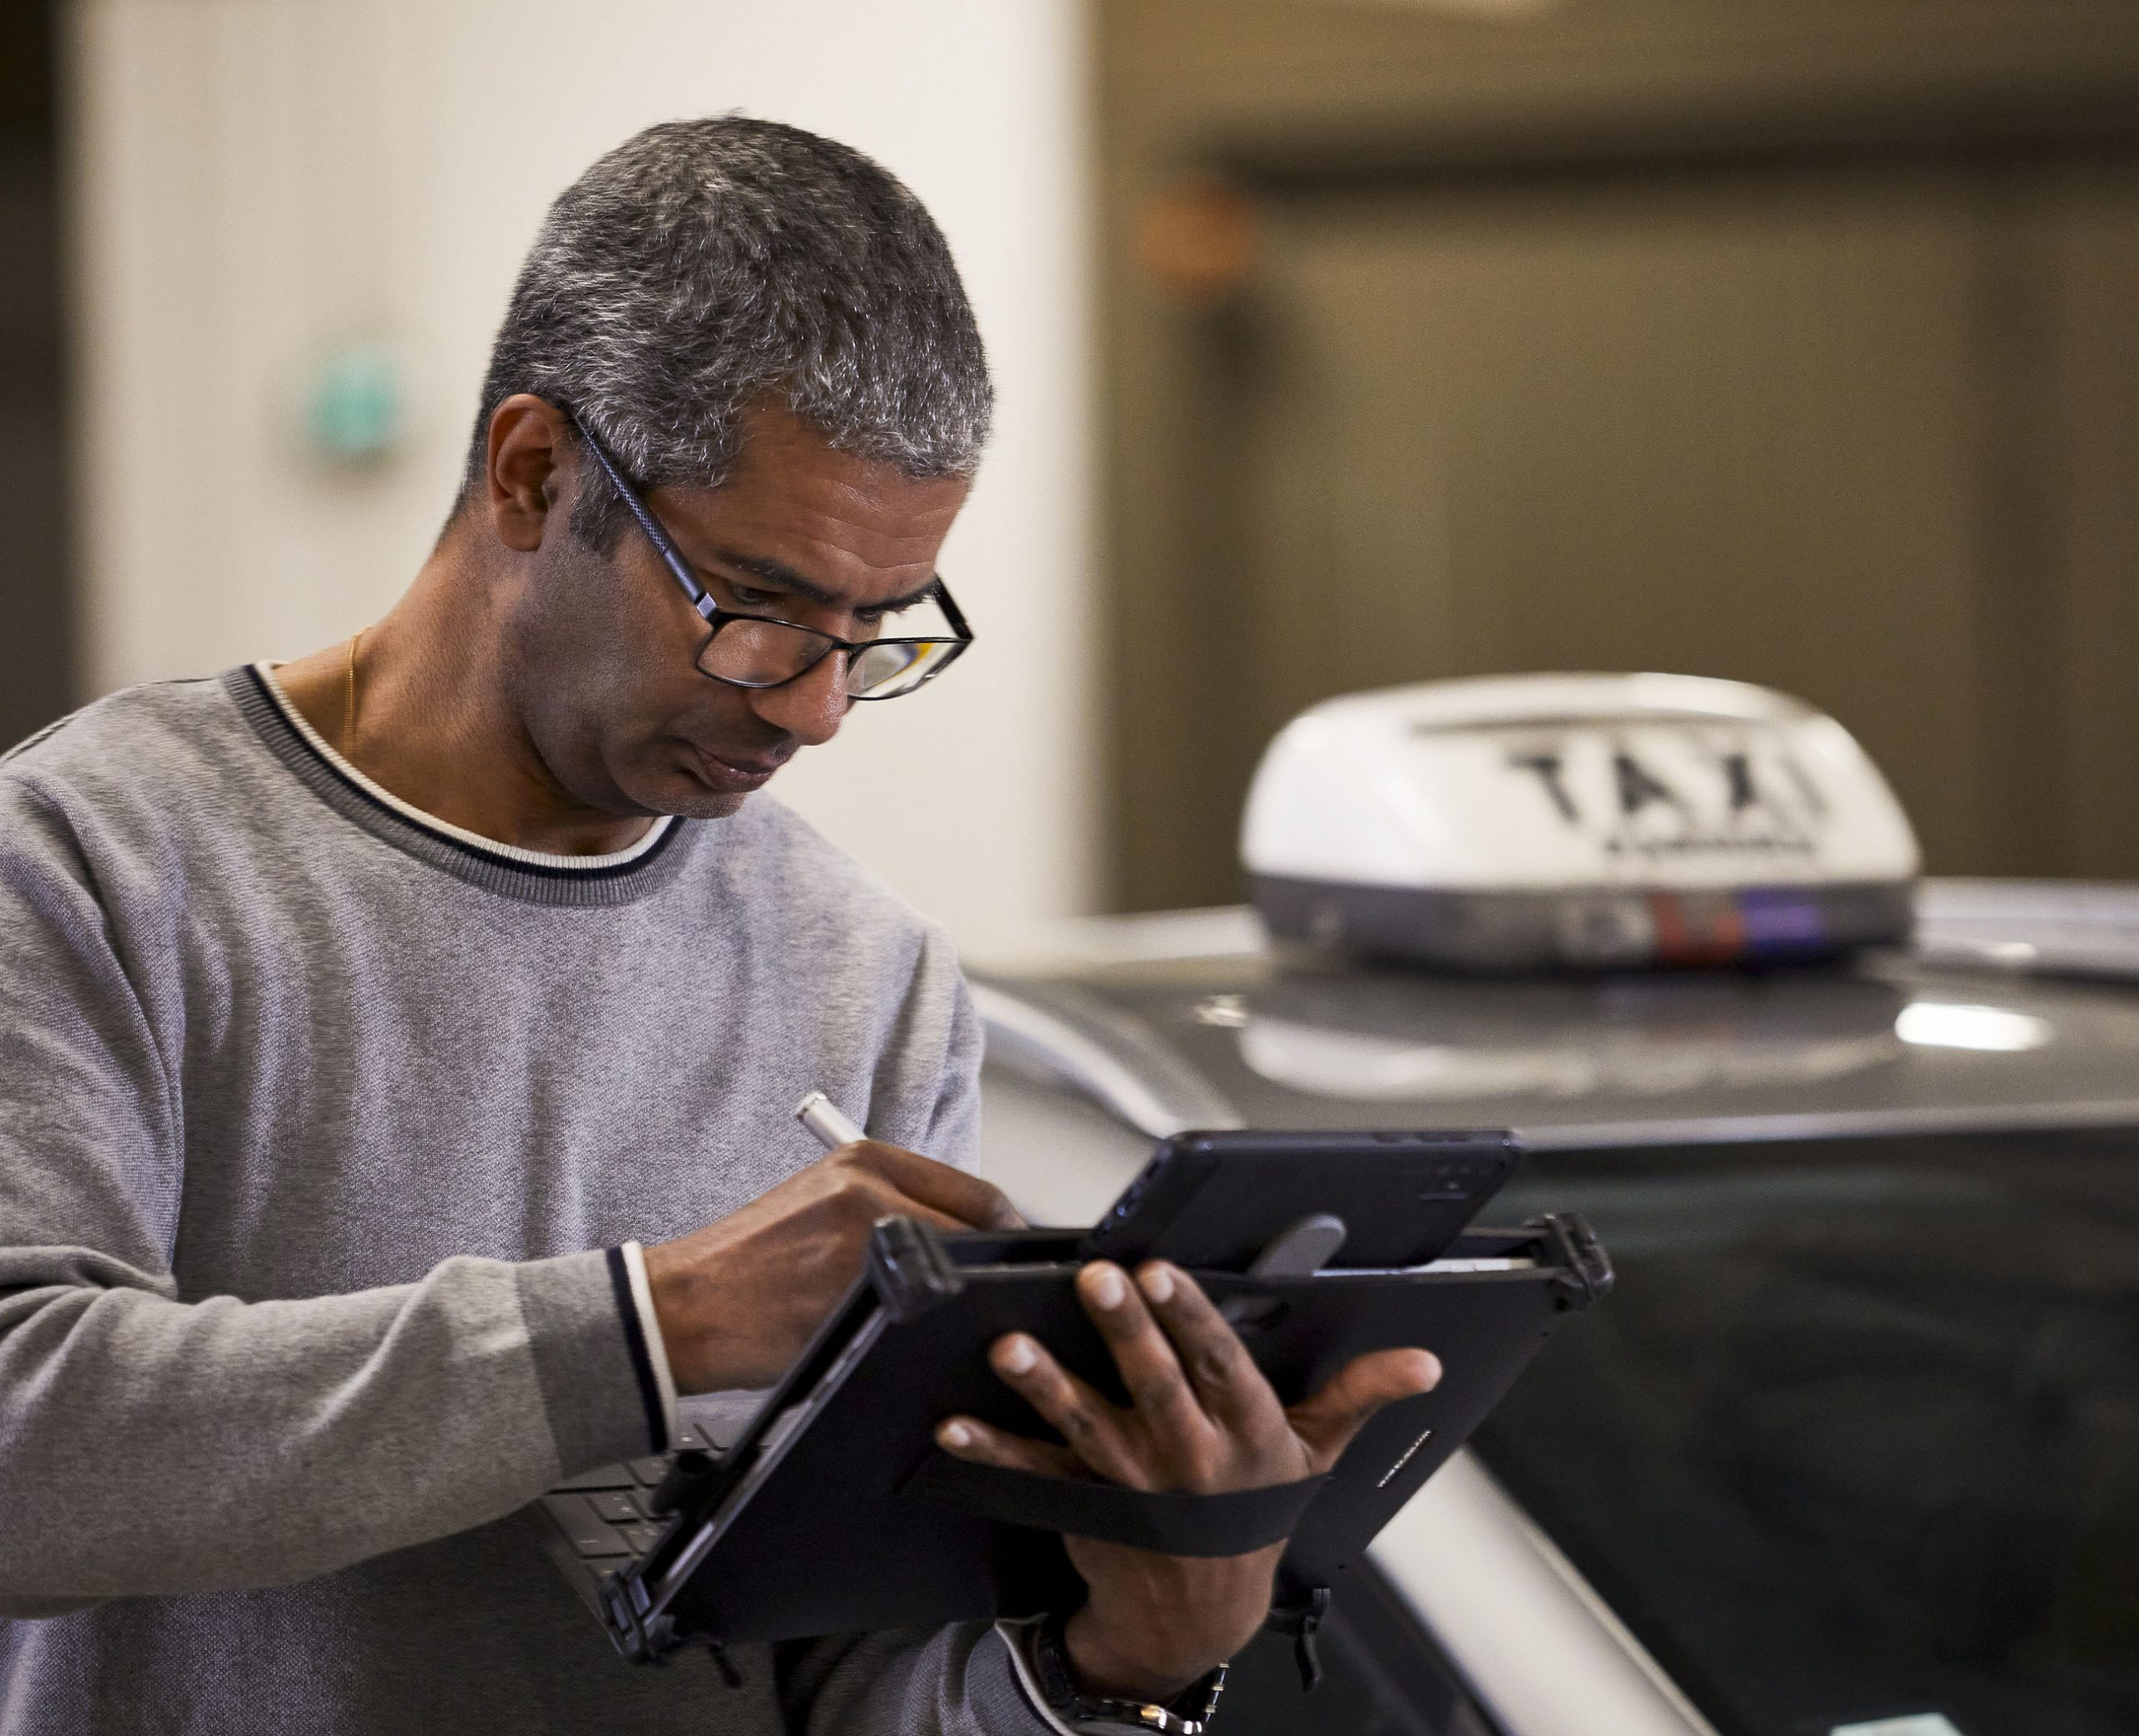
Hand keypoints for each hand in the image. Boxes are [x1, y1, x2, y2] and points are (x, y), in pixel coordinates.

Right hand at [644, 1142, 1021, 1391]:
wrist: (685, 1304)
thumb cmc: (752, 1260)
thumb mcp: (821, 1199)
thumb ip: (891, 1201)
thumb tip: (967, 1232)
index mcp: (864, 1159)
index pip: (974, 1190)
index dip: (1008, 1229)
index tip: (1018, 1254)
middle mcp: (868, 1191)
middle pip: (975, 1231)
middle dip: (994, 1268)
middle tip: (999, 1295)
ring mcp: (861, 1243)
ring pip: (954, 1275)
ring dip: (964, 1300)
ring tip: (956, 1319)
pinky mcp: (849, 1296)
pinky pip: (919, 1314)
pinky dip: (929, 1328)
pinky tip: (916, 1338)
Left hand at [933, 1260, 1439, 1700]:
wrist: (1200, 1616)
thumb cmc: (1254, 1514)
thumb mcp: (1314, 1455)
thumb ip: (1359, 1395)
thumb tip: (1421, 1361)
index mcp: (1245, 1433)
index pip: (1219, 1364)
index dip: (1191, 1317)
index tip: (1163, 1270)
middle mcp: (1188, 1457)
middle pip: (1153, 1384)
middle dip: (1124, 1329)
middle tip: (1095, 1279)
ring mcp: (1130, 1483)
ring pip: (1085, 1425)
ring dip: (1046, 1386)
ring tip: (1010, 1348)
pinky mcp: (1081, 1504)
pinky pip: (1032, 1472)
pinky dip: (991, 1448)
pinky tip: (954, 1422)